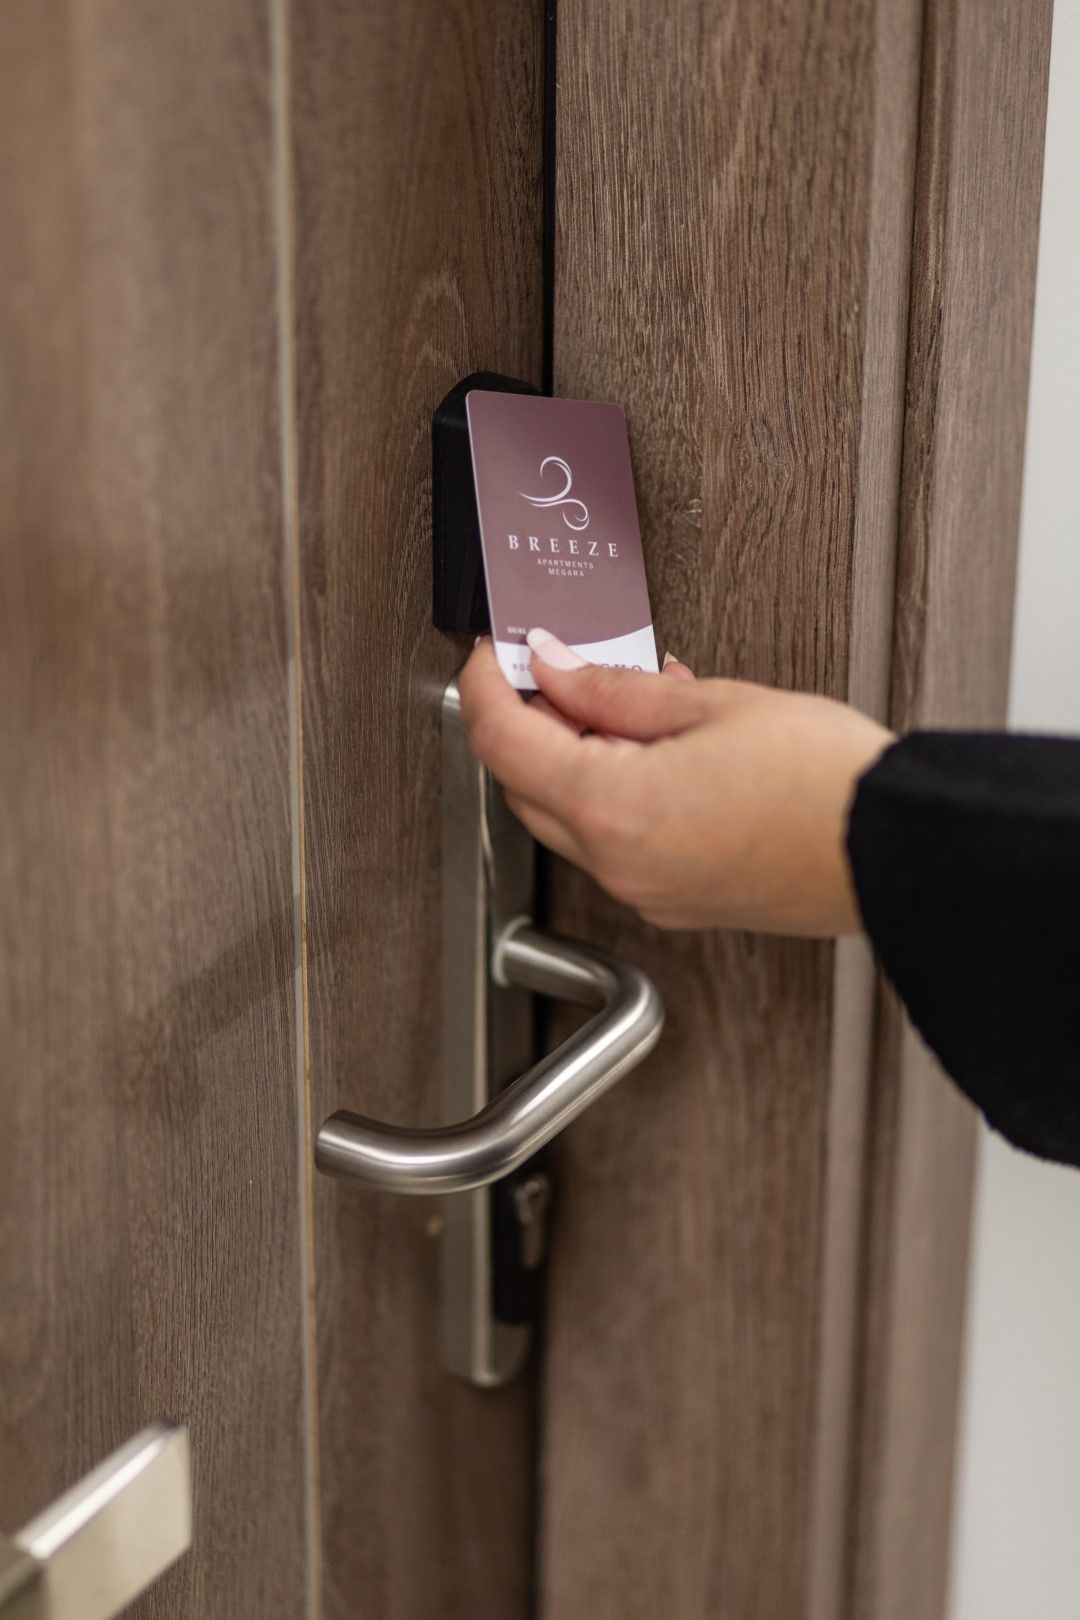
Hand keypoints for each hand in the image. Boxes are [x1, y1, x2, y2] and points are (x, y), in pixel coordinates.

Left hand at [457, 631, 894, 935]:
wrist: (898, 851)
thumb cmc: (825, 782)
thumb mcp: (711, 705)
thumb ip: (613, 689)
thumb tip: (557, 667)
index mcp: (611, 809)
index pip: (502, 741)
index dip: (485, 686)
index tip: (491, 654)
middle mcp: (617, 865)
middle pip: (525, 786)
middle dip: (530, 722)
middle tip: (560, 667)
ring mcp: (647, 892)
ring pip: (569, 817)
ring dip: (577, 757)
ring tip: (630, 700)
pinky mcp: (679, 902)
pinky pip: (617, 842)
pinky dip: (617, 792)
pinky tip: (661, 749)